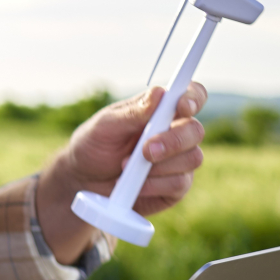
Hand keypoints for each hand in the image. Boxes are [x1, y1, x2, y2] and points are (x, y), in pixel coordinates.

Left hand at [40, 84, 206, 261]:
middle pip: (195, 130)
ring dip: (158, 166)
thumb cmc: (94, 145)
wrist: (83, 180)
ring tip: (126, 166)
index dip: (193, 98)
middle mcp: (176, 133)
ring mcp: (179, 160)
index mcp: (160, 110)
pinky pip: (179, 183)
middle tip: (145, 150)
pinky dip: (154, 184)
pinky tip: (136, 185)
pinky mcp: (176, 186)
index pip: (191, 96)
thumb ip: (132, 112)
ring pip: (192, 158)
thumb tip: (159, 93)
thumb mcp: (105, 125)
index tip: (182, 106)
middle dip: (173, 141)